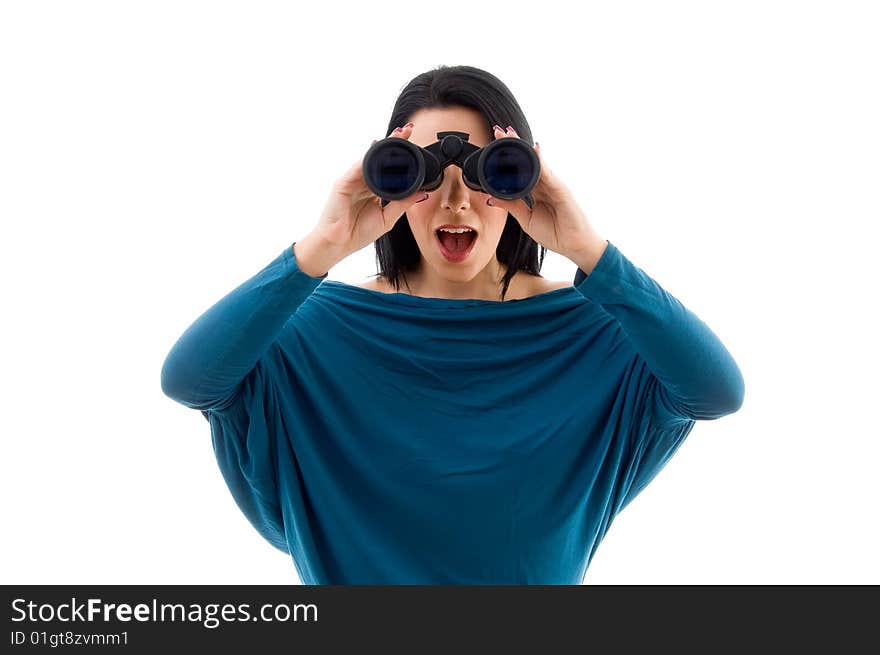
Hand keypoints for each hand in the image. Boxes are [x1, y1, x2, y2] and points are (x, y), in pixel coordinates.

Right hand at [310, 122, 428, 259]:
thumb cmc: (358, 232)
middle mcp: (363, 181)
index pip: (389, 168)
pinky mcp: (343, 182)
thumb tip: (422, 192)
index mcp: (374, 189)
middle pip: (380, 158)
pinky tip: (379, 149)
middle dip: (394, 143)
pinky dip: (369, 158)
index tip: (415, 145)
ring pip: (370, 158)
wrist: (339, 244)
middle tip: (409, 130)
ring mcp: (353, 180)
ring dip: (384, 146)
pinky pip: (358, 167)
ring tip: (398, 135)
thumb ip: (403, 204)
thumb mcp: (387, 218)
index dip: (401, 157)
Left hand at [485, 125, 604, 266]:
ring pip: (536, 162)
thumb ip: (511, 206)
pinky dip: (540, 161)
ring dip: (522, 148)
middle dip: (513, 145)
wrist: (574, 246)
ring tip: (510, 134)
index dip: (507, 158)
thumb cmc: (555, 232)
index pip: (519, 170)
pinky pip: (547, 174)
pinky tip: (532, 150)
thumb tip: (491, 197)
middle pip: (527, 161)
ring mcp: (554, 184)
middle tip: (498, 131)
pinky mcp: (561, 190)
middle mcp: (545, 184)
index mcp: (536, 190)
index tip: (493, 145)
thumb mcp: (526, 219)